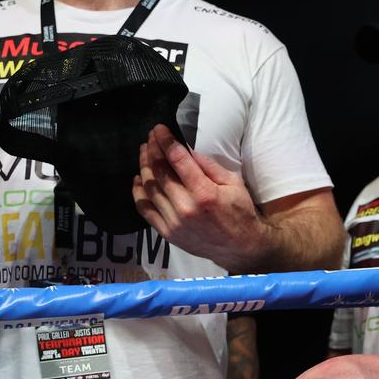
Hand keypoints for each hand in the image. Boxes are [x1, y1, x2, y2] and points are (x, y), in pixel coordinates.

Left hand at [134, 124, 264, 271]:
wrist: (240, 248)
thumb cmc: (240, 213)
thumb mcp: (234, 183)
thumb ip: (210, 166)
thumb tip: (187, 150)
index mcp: (204, 192)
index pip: (177, 159)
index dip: (165, 141)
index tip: (159, 129)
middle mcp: (186, 207)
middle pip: (159, 171)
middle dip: (152, 150)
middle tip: (150, 138)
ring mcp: (174, 222)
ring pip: (150, 188)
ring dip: (144, 166)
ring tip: (144, 152)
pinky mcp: (167, 233)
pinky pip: (145, 209)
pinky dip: (138, 192)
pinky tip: (138, 179)